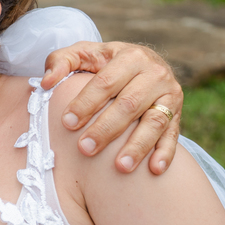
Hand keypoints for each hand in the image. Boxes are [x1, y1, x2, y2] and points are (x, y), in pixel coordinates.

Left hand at [41, 42, 181, 174]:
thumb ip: (61, 61)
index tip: (67, 123)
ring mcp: (169, 95)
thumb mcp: (83, 54)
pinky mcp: (177, 115)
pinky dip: (165, 153)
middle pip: (129, 104)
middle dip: (106, 128)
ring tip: (120, 167)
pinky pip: (173, 135)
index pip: (106, 82)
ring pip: (154, 122)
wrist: (144, 64)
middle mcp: (155, 74)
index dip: (86, 103)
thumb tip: (46, 82)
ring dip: (138, 146)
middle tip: (85, 148)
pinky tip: (154, 170)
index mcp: (130, 57)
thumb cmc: (104, 63)